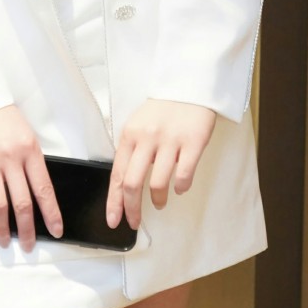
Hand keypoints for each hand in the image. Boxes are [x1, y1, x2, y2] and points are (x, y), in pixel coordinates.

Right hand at [0, 105, 64, 253]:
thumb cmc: (1, 117)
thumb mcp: (25, 133)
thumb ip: (31, 161)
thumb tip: (36, 194)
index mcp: (29, 150)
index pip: (44, 190)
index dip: (51, 214)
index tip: (56, 231)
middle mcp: (10, 158)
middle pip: (22, 203)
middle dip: (27, 230)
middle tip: (30, 245)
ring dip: (3, 227)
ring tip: (6, 241)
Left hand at [106, 99, 217, 230]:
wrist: (190, 85)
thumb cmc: (163, 109)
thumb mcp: (138, 124)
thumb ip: (131, 150)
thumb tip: (125, 185)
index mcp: (130, 135)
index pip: (117, 175)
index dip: (114, 201)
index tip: (113, 219)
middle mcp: (147, 138)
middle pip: (133, 184)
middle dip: (132, 209)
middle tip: (135, 222)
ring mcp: (171, 141)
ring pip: (158, 183)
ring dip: (158, 200)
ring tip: (159, 203)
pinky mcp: (193, 142)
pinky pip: (184, 175)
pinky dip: (180, 187)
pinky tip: (180, 188)